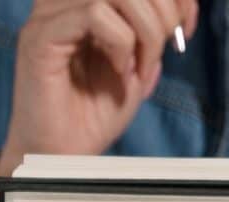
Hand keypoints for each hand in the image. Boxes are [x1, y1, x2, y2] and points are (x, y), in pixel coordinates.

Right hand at [0, 0, 198, 192]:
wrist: (62, 158)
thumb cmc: (92, 118)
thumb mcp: (137, 70)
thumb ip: (152, 36)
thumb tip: (180, 13)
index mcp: (84, 3)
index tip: (187, 28)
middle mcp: (64, 2)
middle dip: (163, 13)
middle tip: (161, 54)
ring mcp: (49, 17)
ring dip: (144, 31)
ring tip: (139, 67)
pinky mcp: (41, 38)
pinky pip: (93, 14)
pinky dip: (120, 43)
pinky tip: (120, 70)